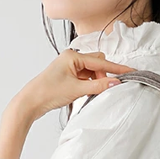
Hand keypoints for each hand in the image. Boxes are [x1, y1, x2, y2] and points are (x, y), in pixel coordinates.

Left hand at [13, 49, 136, 120]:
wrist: (30, 102)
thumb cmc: (48, 92)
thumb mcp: (77, 90)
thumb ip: (98, 85)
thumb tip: (115, 82)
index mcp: (73, 56)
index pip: (101, 61)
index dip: (116, 68)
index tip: (130, 72)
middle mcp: (71, 57)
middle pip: (97, 62)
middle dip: (104, 74)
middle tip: (105, 87)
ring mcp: (69, 66)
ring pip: (92, 70)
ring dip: (96, 80)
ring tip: (93, 92)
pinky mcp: (67, 75)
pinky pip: (85, 76)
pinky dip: (90, 83)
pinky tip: (88, 91)